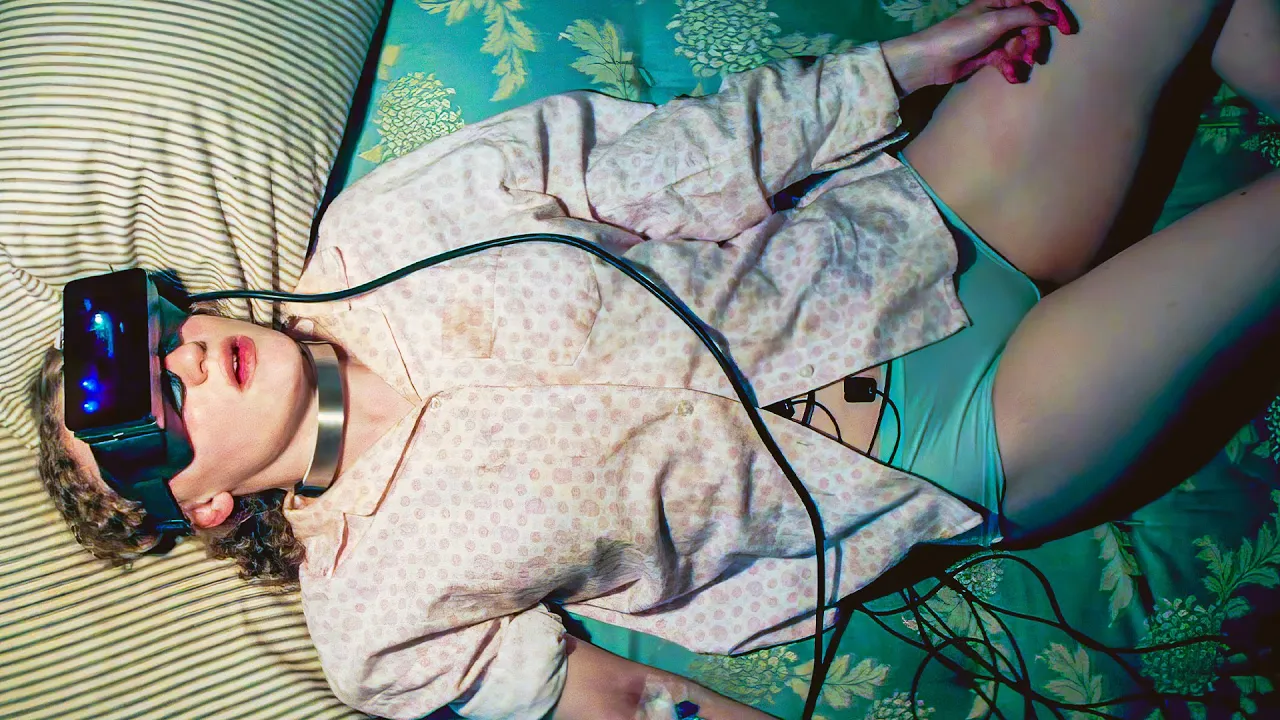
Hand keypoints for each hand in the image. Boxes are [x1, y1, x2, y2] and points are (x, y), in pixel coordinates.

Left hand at [882, 0, 1074, 93]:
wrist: (930, 62)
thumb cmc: (958, 35)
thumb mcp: (994, 21)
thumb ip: (1025, 15)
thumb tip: (1051, 14)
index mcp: (1000, 0)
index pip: (1035, 0)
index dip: (1054, 13)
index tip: (1068, 29)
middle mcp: (999, 15)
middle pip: (1031, 25)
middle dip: (1033, 40)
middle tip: (1031, 54)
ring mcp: (994, 35)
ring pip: (1020, 44)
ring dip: (1021, 56)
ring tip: (1015, 64)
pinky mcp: (988, 55)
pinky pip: (1008, 60)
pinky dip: (1011, 69)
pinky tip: (1011, 77)